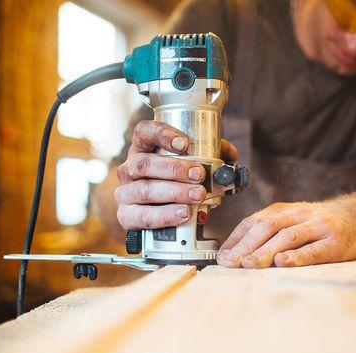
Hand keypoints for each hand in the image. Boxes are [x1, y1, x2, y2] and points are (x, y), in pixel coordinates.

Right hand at [115, 120, 236, 229]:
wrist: (152, 212)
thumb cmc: (171, 183)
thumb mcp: (186, 164)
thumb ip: (209, 155)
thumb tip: (229, 155)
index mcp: (143, 149)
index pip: (144, 132)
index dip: (162, 135)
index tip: (184, 144)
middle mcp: (130, 169)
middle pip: (145, 164)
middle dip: (175, 169)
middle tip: (199, 174)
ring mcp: (125, 193)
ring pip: (145, 190)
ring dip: (175, 193)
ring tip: (198, 195)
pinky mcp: (127, 216)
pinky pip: (144, 216)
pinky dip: (166, 215)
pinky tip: (184, 214)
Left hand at [216, 202, 355, 267]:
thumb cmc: (316, 225)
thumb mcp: (289, 222)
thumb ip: (265, 235)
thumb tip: (233, 255)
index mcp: (282, 210)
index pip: (253, 222)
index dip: (236, 239)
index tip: (221, 257)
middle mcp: (297, 214)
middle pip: (267, 227)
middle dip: (246, 245)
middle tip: (231, 263)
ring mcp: (318, 226)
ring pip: (287, 236)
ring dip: (266, 251)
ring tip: (249, 264)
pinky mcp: (335, 241)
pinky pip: (314, 249)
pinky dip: (298, 256)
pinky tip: (284, 263)